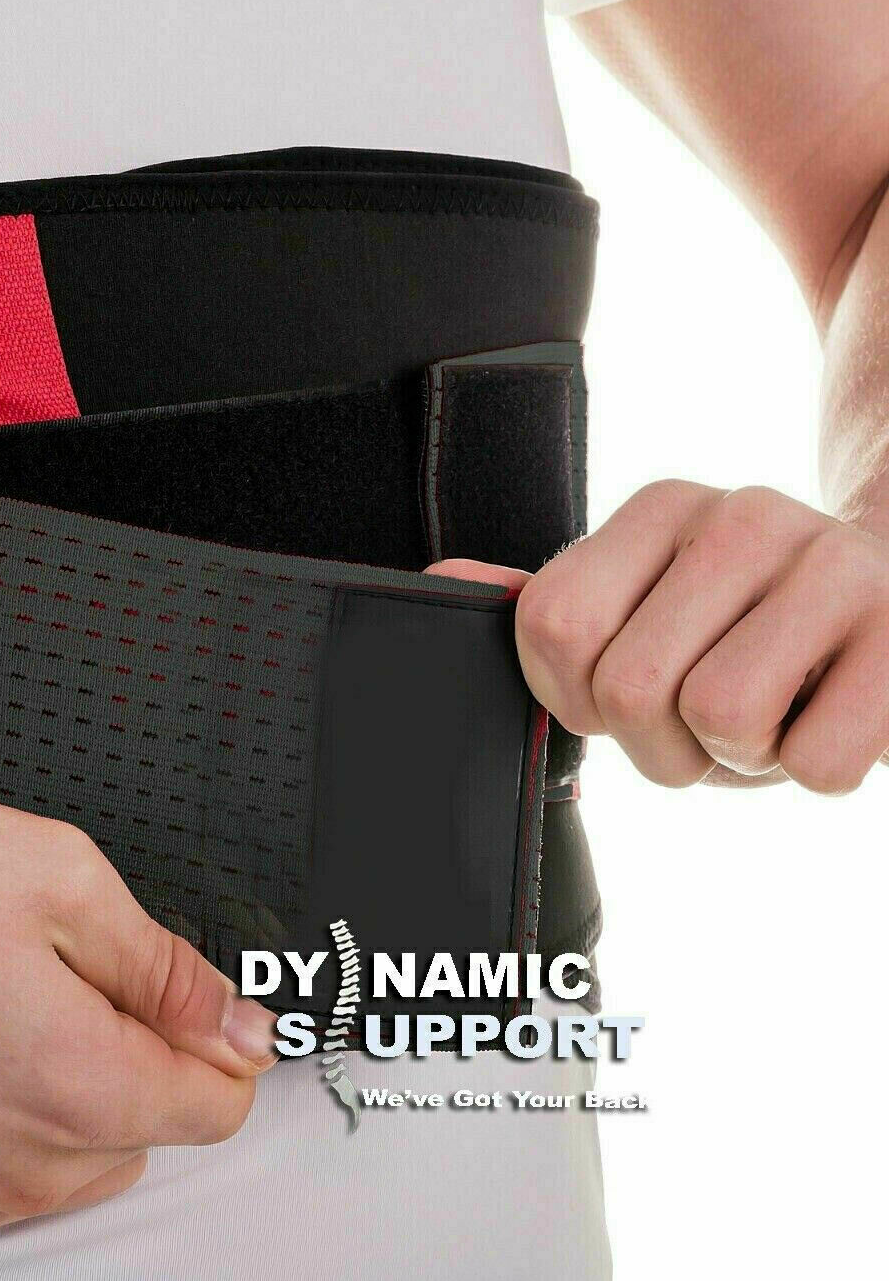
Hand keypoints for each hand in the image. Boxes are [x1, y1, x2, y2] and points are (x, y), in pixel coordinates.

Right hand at [0, 790, 277, 1230]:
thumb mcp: (53, 874)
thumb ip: (165, 964)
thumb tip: (241, 1025)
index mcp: (80, 1087)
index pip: (222, 1104)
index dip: (209, 1031)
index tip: (160, 984)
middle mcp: (27, 1167)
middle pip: (150, 1129)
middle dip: (127, 1053)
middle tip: (45, 970)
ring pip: (79, 1157)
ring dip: (64, 1090)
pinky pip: (2, 1170)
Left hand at [429, 481, 888, 791]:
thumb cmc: (751, 636)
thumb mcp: (645, 616)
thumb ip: (551, 607)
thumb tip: (444, 579)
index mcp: (659, 509)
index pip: (552, 627)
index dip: (575, 699)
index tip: (624, 698)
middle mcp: (742, 516)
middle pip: (630, 687)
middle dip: (662, 744)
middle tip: (710, 719)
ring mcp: (834, 564)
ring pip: (722, 718)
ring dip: (740, 756)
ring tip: (776, 712)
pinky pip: (819, 760)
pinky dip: (815, 771)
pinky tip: (833, 715)